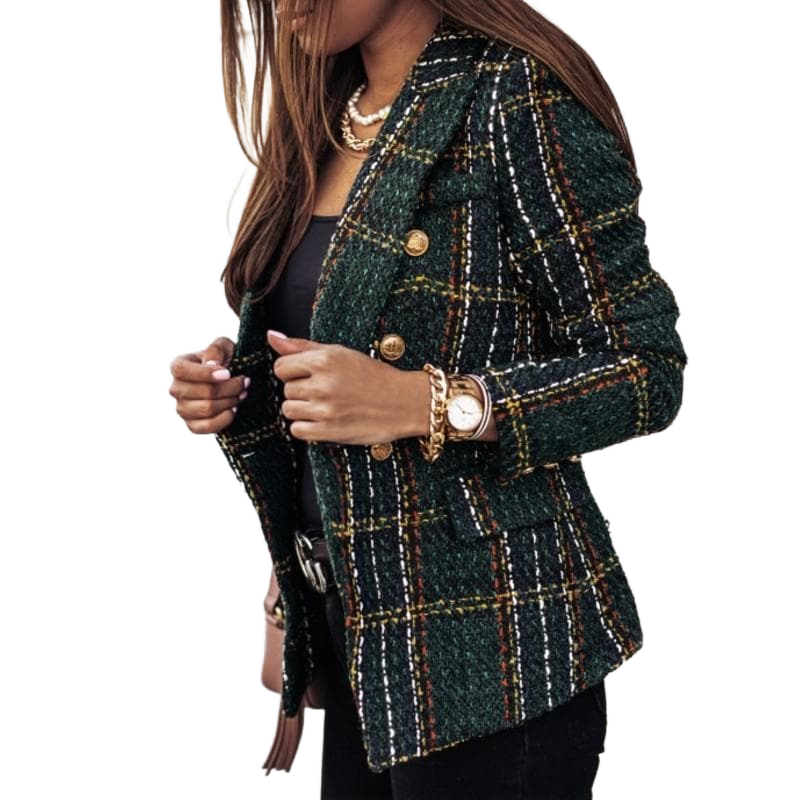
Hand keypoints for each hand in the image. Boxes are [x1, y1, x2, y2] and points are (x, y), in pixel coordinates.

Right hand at [168, 336, 249, 434]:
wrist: (230, 380)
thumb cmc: (224, 360)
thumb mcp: (223, 346)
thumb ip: (216, 349)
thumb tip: (211, 364)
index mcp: (178, 366)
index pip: (182, 371)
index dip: (205, 373)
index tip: (228, 373)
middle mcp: (176, 389)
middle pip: (202, 392)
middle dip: (229, 388)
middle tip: (244, 383)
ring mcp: (182, 408)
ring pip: (206, 409)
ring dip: (230, 402)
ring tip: (241, 394)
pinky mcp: (192, 425)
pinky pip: (206, 427)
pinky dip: (224, 419)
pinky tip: (234, 409)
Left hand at [267, 330, 428, 444]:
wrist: (404, 402)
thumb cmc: (374, 376)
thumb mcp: (340, 353)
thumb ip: (303, 346)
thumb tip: (272, 336)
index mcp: (324, 361)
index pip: (281, 367)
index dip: (292, 371)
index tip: (308, 375)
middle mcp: (323, 384)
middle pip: (285, 390)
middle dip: (300, 391)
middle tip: (324, 391)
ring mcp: (326, 410)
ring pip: (289, 410)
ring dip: (302, 410)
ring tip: (324, 406)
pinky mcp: (330, 431)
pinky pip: (297, 430)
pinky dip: (306, 427)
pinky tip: (323, 420)